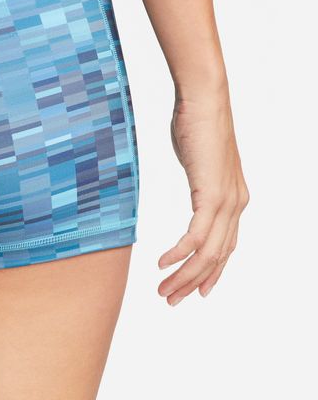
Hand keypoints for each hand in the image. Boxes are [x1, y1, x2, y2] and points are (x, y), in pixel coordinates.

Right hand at [158, 90, 248, 304]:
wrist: (205, 100)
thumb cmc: (196, 122)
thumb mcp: (198, 160)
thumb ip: (198, 180)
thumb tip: (193, 183)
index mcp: (233, 198)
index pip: (225, 246)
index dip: (211, 272)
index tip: (195, 291)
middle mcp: (236, 205)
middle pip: (217, 257)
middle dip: (193, 282)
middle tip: (171, 299)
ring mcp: (226, 202)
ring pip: (208, 253)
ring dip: (184, 275)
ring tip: (163, 290)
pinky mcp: (212, 195)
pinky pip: (197, 236)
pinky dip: (180, 254)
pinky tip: (163, 263)